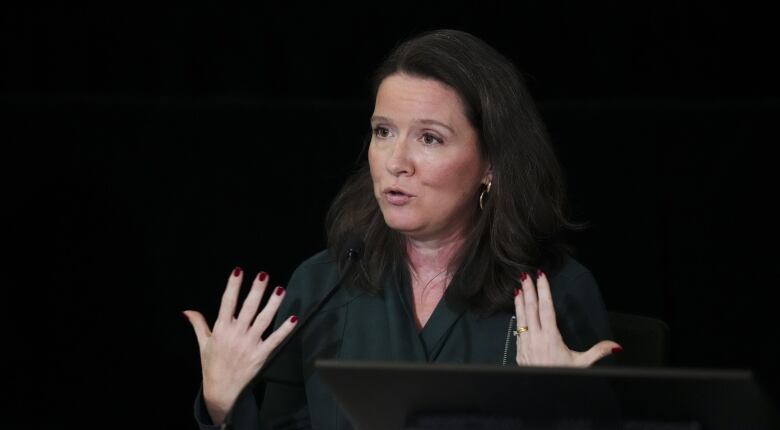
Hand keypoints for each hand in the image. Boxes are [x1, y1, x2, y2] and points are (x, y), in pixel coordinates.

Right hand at [183, 267, 296, 423]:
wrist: (221, 389)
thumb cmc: (212, 364)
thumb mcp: (203, 343)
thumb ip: (198, 324)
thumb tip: (187, 311)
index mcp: (221, 329)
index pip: (227, 303)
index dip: (233, 286)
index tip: (238, 271)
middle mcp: (236, 335)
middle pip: (248, 308)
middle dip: (256, 291)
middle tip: (263, 275)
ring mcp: (249, 344)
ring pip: (263, 320)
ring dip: (272, 305)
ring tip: (280, 289)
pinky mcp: (261, 355)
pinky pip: (274, 340)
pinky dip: (284, 330)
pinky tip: (293, 318)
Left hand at [514, 270, 619, 366]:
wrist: (541, 392)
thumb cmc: (561, 376)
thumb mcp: (581, 365)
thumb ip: (597, 352)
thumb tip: (615, 345)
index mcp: (551, 337)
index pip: (546, 308)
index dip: (544, 291)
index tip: (541, 277)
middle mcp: (536, 338)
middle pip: (531, 309)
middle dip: (529, 290)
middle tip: (526, 275)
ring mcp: (525, 343)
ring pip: (521, 317)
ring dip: (519, 301)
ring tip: (518, 287)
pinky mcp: (519, 350)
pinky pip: (518, 329)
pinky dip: (517, 316)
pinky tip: (517, 309)